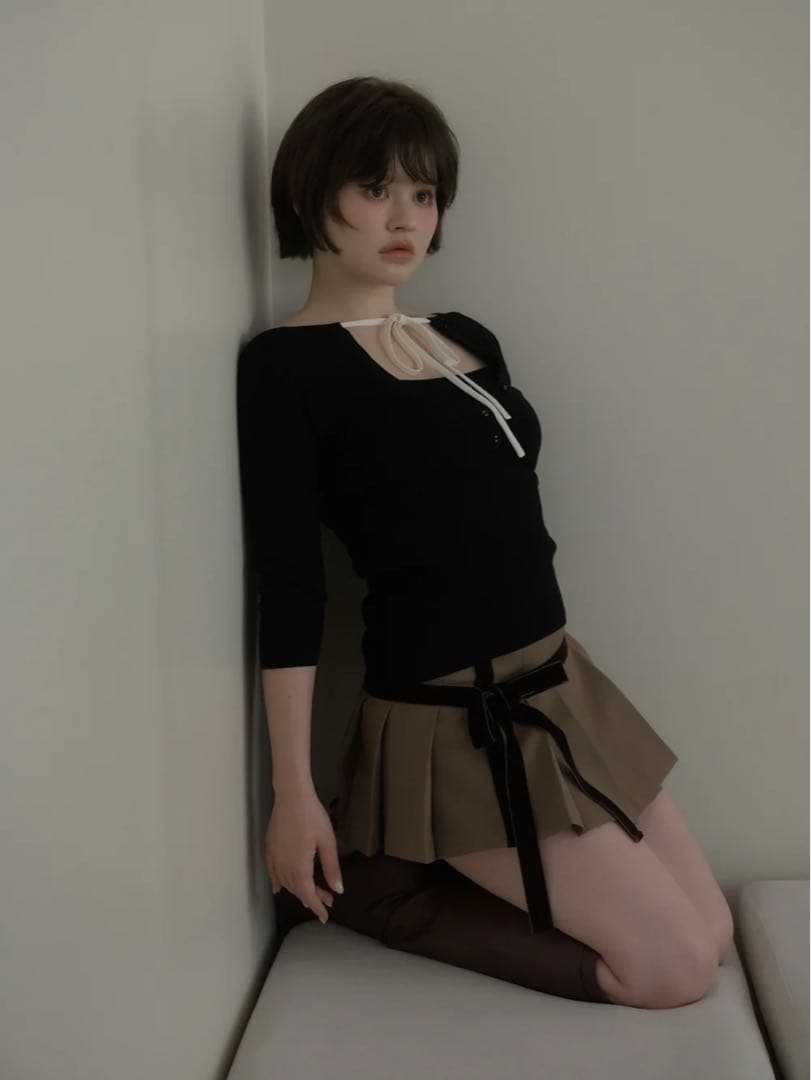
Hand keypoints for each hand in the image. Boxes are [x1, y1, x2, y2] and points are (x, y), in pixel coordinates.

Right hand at [265, 788, 343, 923]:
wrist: (292, 795)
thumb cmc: (313, 816)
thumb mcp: (327, 842)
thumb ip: (331, 867)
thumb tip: (338, 890)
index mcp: (299, 867)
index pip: (308, 894)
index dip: (317, 906)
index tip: (325, 917)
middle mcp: (283, 866)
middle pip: (297, 890)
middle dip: (312, 898)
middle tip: (328, 900)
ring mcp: (274, 857)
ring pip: (285, 883)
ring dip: (298, 891)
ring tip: (311, 896)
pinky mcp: (269, 848)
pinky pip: (272, 872)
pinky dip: (278, 882)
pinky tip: (279, 887)